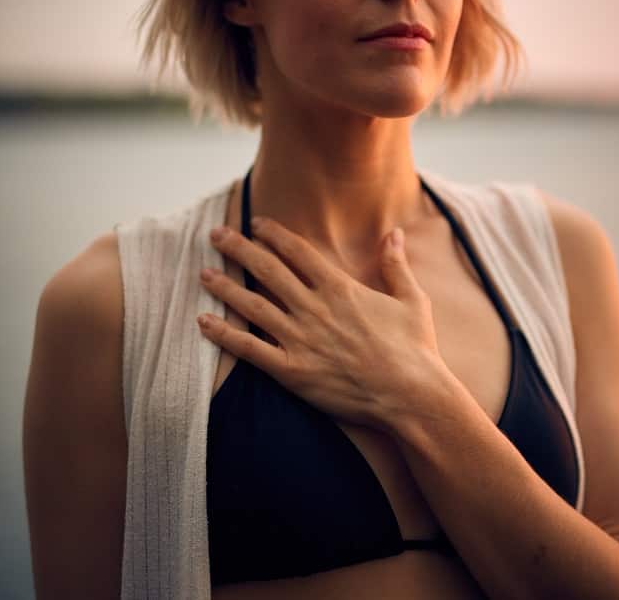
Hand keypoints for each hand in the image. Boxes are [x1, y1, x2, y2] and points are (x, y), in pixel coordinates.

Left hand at [198, 216, 441, 429]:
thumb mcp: (412, 299)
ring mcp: (301, 339)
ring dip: (225, 287)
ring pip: (253, 305)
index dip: (273, 234)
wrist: (411, 396)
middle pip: (267, 270)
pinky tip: (204, 322)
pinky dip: (225, 335)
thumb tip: (394, 232)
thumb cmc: (415, 348)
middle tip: (216, 234)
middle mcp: (314, 308)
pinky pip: (250, 350)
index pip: (297, 251)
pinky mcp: (292, 371)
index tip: (255, 222)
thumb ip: (396, 263)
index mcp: (340, 288)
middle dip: (239, 248)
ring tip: (203, 273)